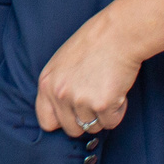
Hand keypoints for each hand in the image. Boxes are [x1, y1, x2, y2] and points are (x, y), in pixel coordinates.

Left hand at [34, 7, 144, 138]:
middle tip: (96, 101)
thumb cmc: (93, 44)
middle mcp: (59, 94)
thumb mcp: (62, 64)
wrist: (118, 33)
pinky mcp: (102, 104)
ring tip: (107, 90)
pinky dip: (118, 111)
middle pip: (72, 130)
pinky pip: (111, 122)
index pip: (46, 121)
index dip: (62, 121)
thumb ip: (58, 88)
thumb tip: (63, 115)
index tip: (74, 115)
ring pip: (93, 127)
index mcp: (46, 83)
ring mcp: (80, 100)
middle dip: (86, 120)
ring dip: (103, 114)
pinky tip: (118, 91)